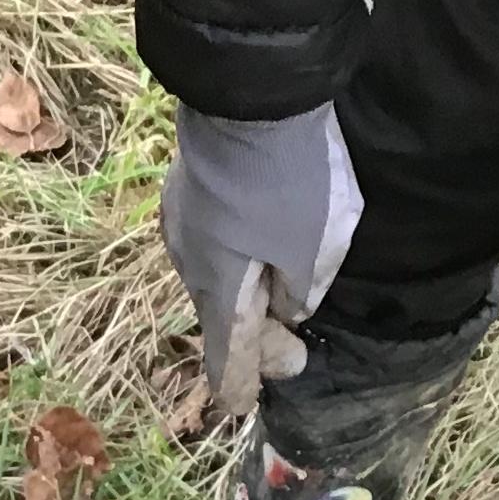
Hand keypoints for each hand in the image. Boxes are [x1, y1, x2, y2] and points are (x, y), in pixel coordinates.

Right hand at [161, 104, 364, 418]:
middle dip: (259, 334)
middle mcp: (189, 264)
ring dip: (250, 287)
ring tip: (284, 287)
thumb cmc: (287, 182)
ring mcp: (181, 223)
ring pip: (220, 272)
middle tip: (295, 350)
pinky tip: (261, 237)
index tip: (241, 405)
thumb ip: (300, 293)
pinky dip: (240, 252)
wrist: (250, 94)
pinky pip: (215, 238)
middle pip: (223, 313)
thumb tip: (286, 306)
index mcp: (219, 292)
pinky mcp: (188, 189)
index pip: (225, 357)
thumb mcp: (316, 251)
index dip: (238, 384)